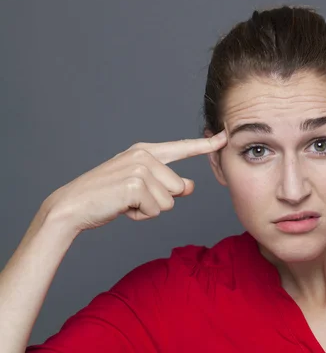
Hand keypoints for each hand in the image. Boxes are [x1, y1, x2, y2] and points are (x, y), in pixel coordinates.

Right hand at [41, 131, 226, 231]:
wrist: (72, 206)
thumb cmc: (107, 197)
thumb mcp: (140, 187)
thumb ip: (166, 183)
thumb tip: (190, 186)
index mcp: (146, 151)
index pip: (182, 147)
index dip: (206, 144)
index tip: (226, 136)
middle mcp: (144, 155)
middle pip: (179, 188)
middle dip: (159, 201)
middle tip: (132, 199)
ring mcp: (140, 168)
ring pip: (169, 201)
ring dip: (149, 210)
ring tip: (126, 202)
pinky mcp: (136, 184)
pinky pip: (156, 210)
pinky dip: (140, 216)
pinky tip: (122, 207)